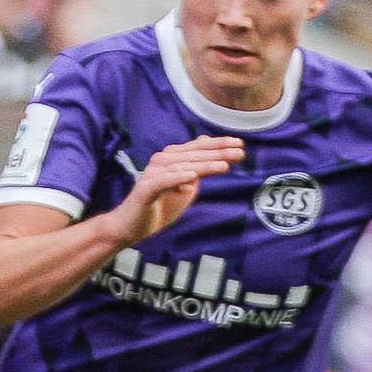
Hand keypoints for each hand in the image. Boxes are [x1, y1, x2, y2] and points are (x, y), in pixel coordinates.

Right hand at [116, 135, 242, 240]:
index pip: (198, 148)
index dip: (219, 145)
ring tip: (225, 166)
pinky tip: (192, 176)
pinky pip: (163, 181)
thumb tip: (210, 149)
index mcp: (172, 159)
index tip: (240, 144)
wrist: (131, 227)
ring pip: (182, 166)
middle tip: (240, 152)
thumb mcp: (185, 188)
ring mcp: (153, 174)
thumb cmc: (159, 207)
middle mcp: (162, 162)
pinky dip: (177, 177)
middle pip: (194, 155)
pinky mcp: (146, 189)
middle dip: (218, 153)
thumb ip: (197, 170)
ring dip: (204, 165)